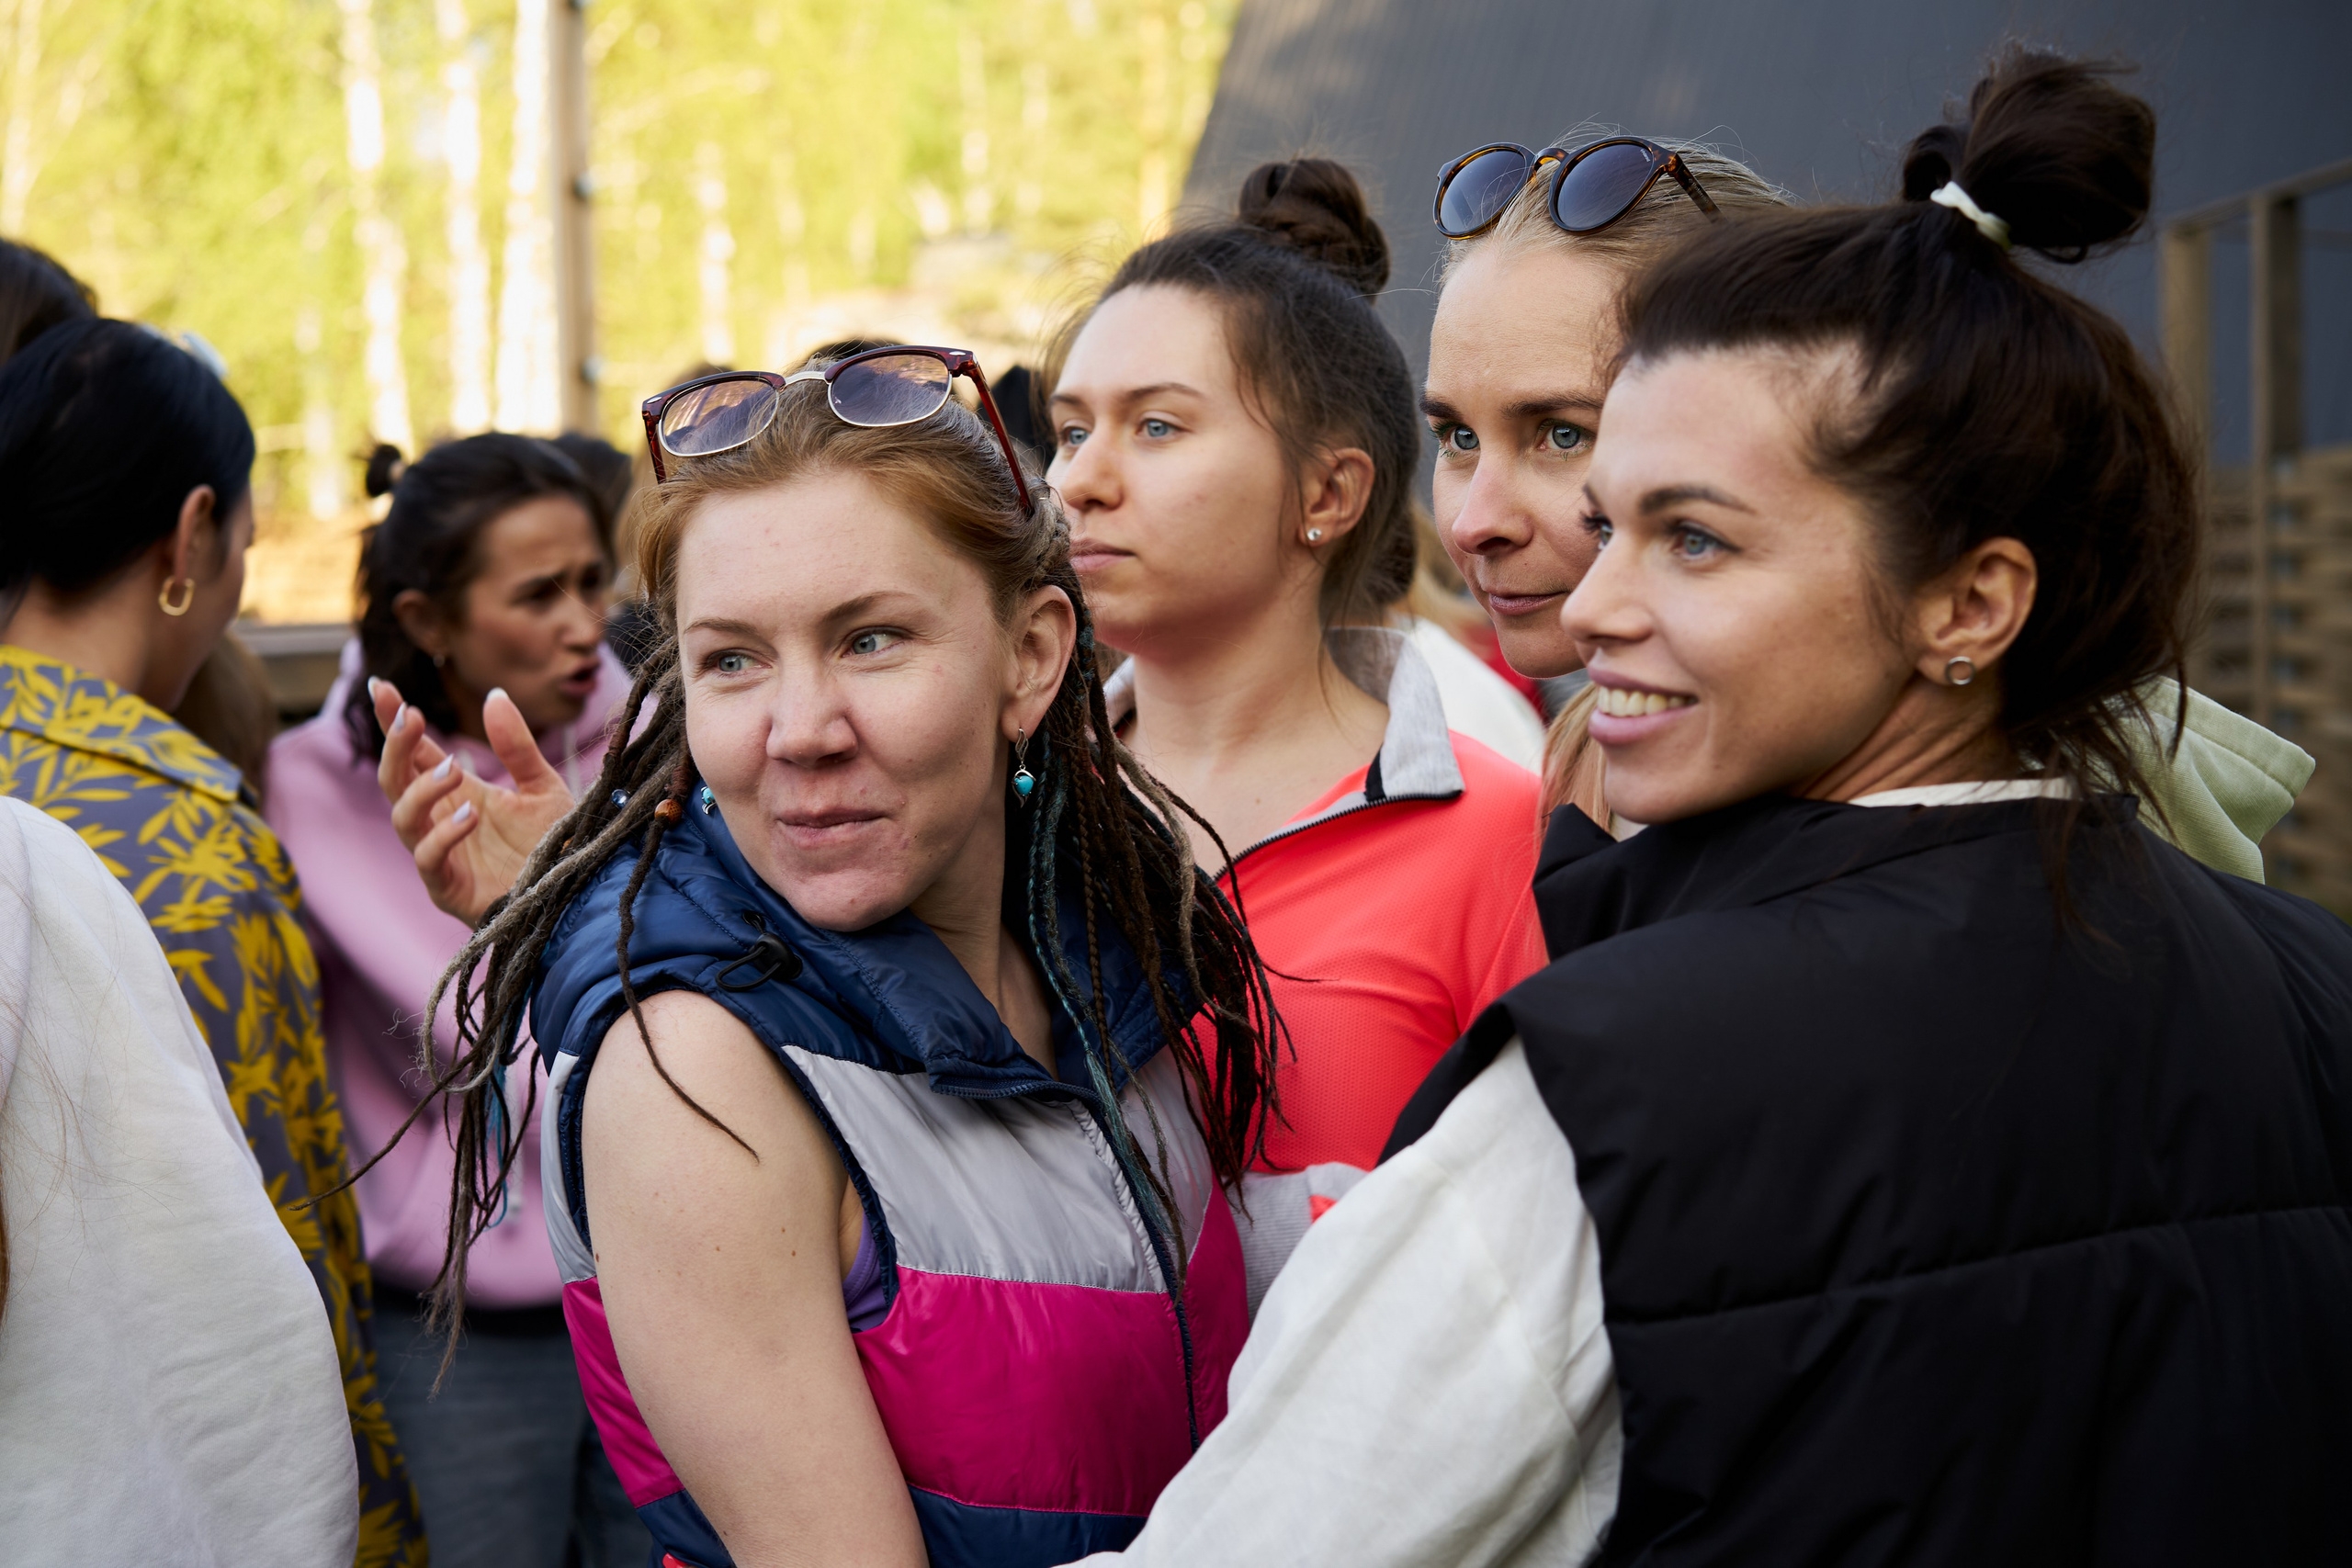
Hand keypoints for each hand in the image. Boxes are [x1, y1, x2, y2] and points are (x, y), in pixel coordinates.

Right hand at [372, 677, 578, 925]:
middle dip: (396, 748)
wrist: (574, 896)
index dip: (396, 723)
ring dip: (421, 789)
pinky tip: (471, 813)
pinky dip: (443, 835)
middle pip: (395, 781)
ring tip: (453, 767)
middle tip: (411, 717)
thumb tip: (494, 694)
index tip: (382, 687)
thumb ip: (517, 747)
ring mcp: (441, 856)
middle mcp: (441, 822)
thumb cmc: (554, 847)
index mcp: (458, 795)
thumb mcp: (542, 787)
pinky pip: (429, 860)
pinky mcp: (448, 888)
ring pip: (403, 818)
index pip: (416, 754)